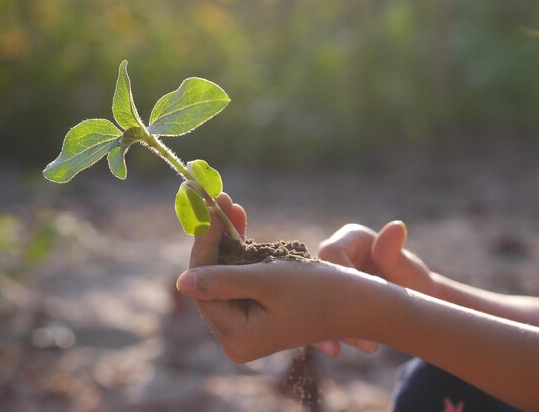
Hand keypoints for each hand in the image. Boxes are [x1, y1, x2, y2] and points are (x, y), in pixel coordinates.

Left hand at [180, 193, 361, 361]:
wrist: (358, 302)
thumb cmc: (318, 290)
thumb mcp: (268, 281)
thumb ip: (222, 281)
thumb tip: (180, 283)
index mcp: (236, 336)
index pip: (204, 285)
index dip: (204, 244)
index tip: (209, 206)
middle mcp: (235, 337)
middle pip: (210, 279)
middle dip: (215, 238)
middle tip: (219, 200)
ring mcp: (244, 326)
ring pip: (222, 274)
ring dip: (226, 240)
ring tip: (229, 205)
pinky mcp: (255, 312)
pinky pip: (238, 277)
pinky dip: (240, 252)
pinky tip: (239, 225)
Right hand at [313, 221, 432, 355]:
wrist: (410, 304)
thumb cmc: (411, 281)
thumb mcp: (407, 270)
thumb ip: (394, 252)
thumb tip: (397, 227)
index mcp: (350, 238)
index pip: (331, 253)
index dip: (341, 280)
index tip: (368, 307)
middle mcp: (332, 253)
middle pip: (318, 279)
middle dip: (336, 310)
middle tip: (368, 341)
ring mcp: (324, 277)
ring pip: (313, 300)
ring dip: (331, 326)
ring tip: (365, 346)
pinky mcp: (321, 299)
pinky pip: (313, 314)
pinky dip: (321, 334)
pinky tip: (333, 350)